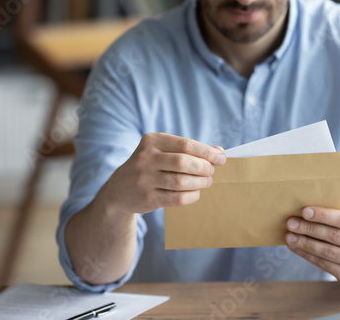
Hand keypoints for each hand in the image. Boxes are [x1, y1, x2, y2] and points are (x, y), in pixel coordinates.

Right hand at [102, 133, 225, 214]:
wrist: (119, 190)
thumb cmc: (150, 167)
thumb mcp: (163, 152)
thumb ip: (189, 150)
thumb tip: (219, 152)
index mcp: (152, 141)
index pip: (186, 144)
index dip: (207, 152)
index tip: (221, 158)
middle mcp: (145, 158)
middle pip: (183, 162)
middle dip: (204, 168)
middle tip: (212, 172)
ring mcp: (144, 179)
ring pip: (181, 182)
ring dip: (200, 183)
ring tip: (207, 182)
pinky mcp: (147, 198)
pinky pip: (176, 198)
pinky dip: (191, 196)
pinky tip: (195, 193)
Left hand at [285, 206, 339, 288]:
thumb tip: (307, 213)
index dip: (324, 215)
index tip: (305, 211)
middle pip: (334, 236)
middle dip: (309, 229)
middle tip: (291, 223)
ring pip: (327, 252)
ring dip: (304, 243)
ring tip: (290, 236)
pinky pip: (324, 265)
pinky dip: (307, 255)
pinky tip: (296, 248)